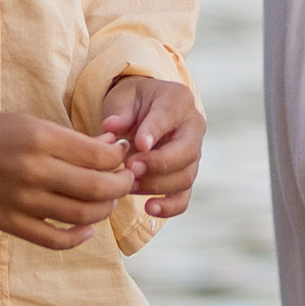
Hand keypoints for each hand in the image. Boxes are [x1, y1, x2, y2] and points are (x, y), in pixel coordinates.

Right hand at [0, 109, 135, 249]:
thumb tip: (114, 150)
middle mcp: (33, 170)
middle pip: (98, 188)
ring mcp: (22, 201)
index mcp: (41, 139)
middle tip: (125, 180)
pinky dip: (78, 238)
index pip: (100, 157)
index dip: (120, 159)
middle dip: (122, 185)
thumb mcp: (32, 123)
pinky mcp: (10, 223)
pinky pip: (55, 240)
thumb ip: (72, 140)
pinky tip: (86, 228)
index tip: (123, 157)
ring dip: (105, 210)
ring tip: (107, 201)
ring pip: (82, 216)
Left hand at [100, 73, 204, 220]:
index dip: (154, 131)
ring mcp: (193, 154)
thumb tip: (111, 126)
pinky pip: (184, 197)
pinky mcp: (185, 176)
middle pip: (186, 152)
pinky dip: (168, 207)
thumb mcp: (123, 98)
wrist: (142, 112)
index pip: (170, 115)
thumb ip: (119, 112)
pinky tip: (148, 208)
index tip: (137, 144)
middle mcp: (193, 127)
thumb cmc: (132, 103)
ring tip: (127, 184)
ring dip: (155, 185)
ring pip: (185, 177)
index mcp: (178, 100)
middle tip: (130, 167)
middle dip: (157, 164)